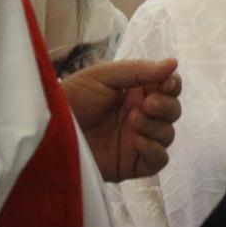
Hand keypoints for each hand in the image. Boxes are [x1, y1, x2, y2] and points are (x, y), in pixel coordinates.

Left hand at [62, 58, 181, 181]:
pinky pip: (158, 159)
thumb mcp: (104, 76)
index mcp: (136, 91)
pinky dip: (154, 149)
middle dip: (166, 105)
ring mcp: (138, 140)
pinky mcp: (133, 163)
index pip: (168, 87)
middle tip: (147, 103)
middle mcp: (142, 114)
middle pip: (173, 110)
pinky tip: (137, 141)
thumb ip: (140, 71)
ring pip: (168, 134)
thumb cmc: (74, 96)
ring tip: (132, 120)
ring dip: (156, 126)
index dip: (173, 84)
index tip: (167, 83)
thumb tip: (174, 63)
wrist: (51, 128)